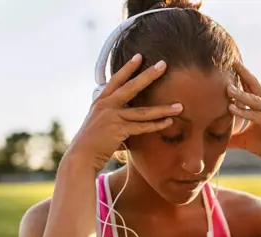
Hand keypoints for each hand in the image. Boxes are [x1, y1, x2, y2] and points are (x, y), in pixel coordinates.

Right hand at [64, 54, 183, 171]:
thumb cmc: (91, 142)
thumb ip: (111, 114)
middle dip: (148, 75)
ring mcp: (112, 117)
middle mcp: (106, 105)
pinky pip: (142, 127)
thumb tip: (124, 115)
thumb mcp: (98, 122)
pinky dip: (156, 125)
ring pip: (142, 111)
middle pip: (131, 87)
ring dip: (163, 109)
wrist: (81, 156)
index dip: (128, 68)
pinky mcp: (118, 130)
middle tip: (163, 64)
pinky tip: (169, 122)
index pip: (116, 80)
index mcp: (100, 101)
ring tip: (179, 106)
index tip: (139, 56)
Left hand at [226, 62, 260, 165]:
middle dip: (243, 72)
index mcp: (260, 104)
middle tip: (232, 60)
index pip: (249, 85)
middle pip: (253, 84)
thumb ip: (232, 137)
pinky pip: (254, 115)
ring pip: (253, 99)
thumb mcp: (245, 140)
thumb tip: (216, 141)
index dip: (240, 74)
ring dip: (240, 93)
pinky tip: (232, 108)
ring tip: (228, 88)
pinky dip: (243, 112)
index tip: (229, 63)